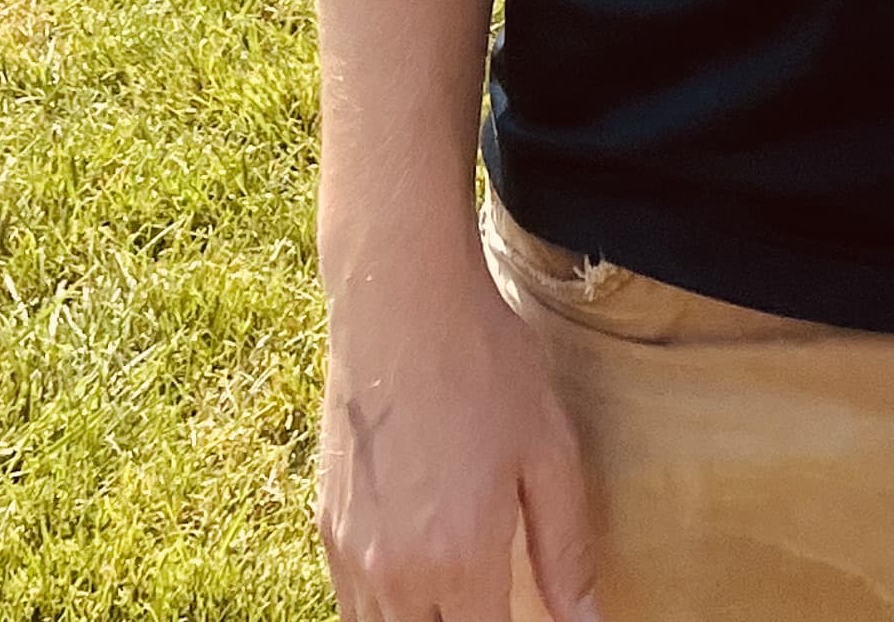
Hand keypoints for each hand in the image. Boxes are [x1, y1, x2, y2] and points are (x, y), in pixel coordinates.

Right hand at [319, 241, 605, 621]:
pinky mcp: (327, 527)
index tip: (527, 611)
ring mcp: (353, 554)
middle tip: (492, 596)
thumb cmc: (484, 366)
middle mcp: (397, 574)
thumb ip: (566, 551)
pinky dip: (383, 607)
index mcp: (461, 561)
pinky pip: (350, 603)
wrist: (401, 302)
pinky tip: (416, 578)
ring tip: (457, 594)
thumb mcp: (548, 452)